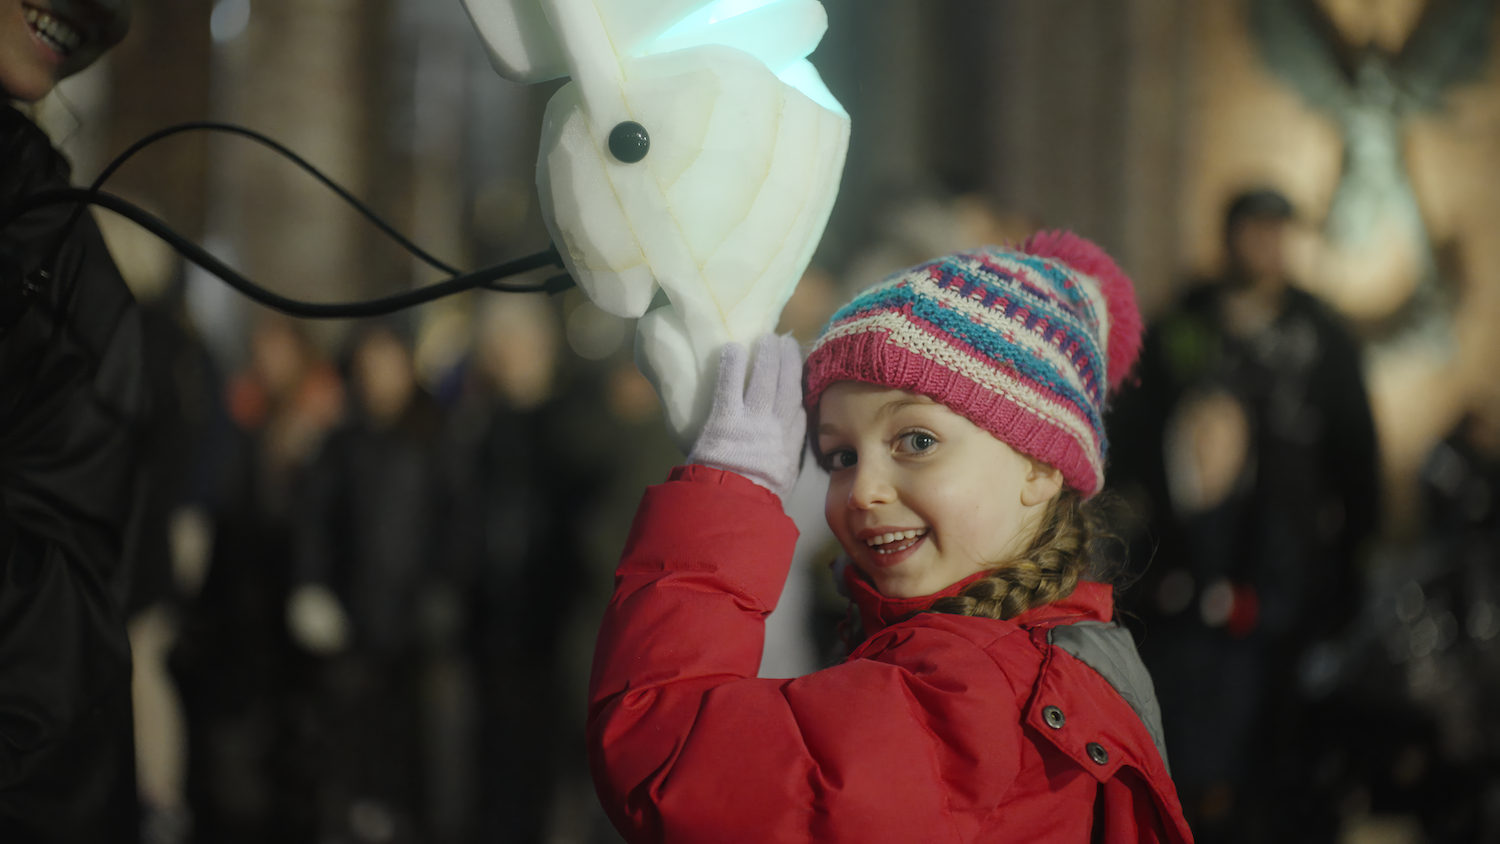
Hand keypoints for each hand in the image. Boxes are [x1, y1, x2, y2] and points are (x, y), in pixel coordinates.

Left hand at [688, 334, 806, 499]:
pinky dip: (732, 365)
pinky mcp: (726, 419)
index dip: (801, 388)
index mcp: (790, 447)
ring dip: (767, 357)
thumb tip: (783, 454)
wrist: (735, 508)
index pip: (799, 410)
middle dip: (789, 363)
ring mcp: (753, 422)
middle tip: (787, 342)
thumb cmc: (755, 502)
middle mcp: (777, 429)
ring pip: (764, 381)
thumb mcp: (782, 484)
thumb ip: (784, 463)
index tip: (801, 371)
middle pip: (787, 388)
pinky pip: (730, 386)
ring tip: (767, 338)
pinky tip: (733, 347)